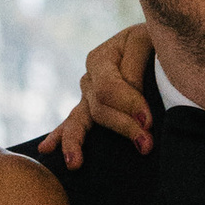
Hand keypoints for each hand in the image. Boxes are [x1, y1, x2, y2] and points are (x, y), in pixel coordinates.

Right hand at [38, 22, 153, 168]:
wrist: (158, 43)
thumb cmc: (156, 41)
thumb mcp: (148, 42)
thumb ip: (135, 66)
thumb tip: (131, 99)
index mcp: (101, 58)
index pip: (108, 88)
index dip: (128, 105)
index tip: (148, 121)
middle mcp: (89, 78)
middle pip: (98, 108)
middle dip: (122, 126)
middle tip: (146, 144)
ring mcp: (87, 96)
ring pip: (78, 121)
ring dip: (77, 142)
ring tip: (75, 163)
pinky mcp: (90, 110)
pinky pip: (73, 125)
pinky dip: (61, 138)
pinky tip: (46, 149)